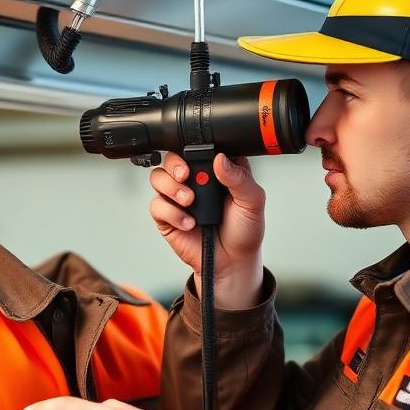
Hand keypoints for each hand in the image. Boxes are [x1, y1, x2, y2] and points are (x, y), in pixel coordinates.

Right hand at [149, 152, 264, 308]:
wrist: (232, 262)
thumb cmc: (244, 230)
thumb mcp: (253, 202)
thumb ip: (240, 178)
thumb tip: (221, 160)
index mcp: (217, 169)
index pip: (200, 147)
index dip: (196, 146)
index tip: (201, 157)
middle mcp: (195, 179)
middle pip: (172, 158)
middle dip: (175, 164)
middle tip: (186, 175)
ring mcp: (178, 197)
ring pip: (158, 177)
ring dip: (171, 187)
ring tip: (189, 201)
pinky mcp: (167, 216)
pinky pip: (156, 205)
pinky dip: (171, 213)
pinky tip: (189, 223)